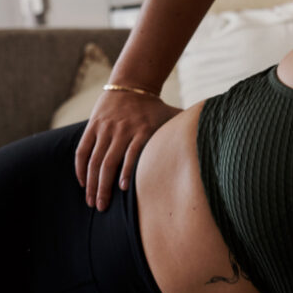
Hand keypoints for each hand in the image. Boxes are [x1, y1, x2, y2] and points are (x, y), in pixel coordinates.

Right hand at [75, 89, 177, 209]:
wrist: (131, 84)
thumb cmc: (155, 108)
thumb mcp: (172, 117)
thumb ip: (186, 131)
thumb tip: (211, 144)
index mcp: (142, 130)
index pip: (132, 153)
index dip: (127, 172)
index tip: (123, 190)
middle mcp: (122, 130)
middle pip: (108, 162)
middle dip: (103, 188)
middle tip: (102, 208)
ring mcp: (105, 128)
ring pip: (94, 159)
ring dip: (91, 183)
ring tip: (92, 202)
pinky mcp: (93, 126)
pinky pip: (83, 149)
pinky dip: (81, 167)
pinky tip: (83, 183)